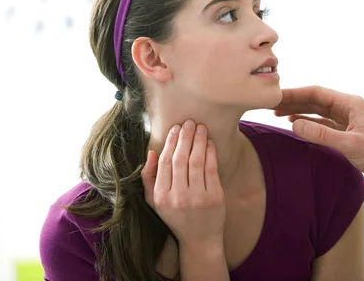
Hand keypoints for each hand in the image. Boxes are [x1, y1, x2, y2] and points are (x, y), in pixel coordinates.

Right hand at [141, 119, 225, 247]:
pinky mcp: (215, 198)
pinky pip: (212, 169)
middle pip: (180, 159)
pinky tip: (210, 143)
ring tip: (200, 127)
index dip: (170, 143)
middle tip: (189, 122)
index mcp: (161, 197)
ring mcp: (197, 198)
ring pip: (196, 161)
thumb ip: (148, 178)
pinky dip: (211, 153)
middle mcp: (178, 197)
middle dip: (185, 137)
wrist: (200, 240)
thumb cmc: (176, 217)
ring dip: (199, 141)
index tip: (175, 129)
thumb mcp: (155, 202)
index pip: (164, 163)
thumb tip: (151, 152)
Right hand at [274, 86, 363, 214]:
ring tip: (278, 113)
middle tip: (271, 104)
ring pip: (318, 112)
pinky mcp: (347, 134)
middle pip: (316, 100)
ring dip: (299, 111)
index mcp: (352, 104)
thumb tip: (295, 124)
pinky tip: (296, 125)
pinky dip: (309, 124)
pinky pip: (323, 124)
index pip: (317, 93)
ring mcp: (348, 121)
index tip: (276, 95)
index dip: (295, 93)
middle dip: (294, 101)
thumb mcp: (350, 145)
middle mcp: (349, 109)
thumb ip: (322, 135)